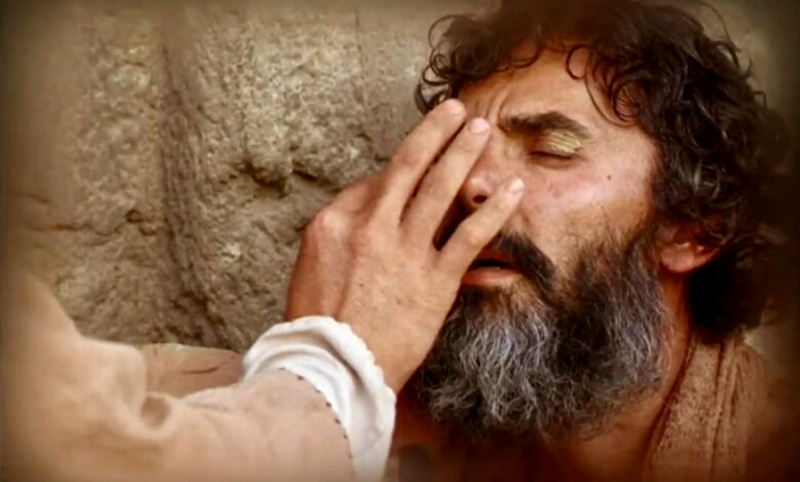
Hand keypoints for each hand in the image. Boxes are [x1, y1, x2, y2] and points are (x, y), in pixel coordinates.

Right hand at [285, 99, 523, 391]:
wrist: (332, 367)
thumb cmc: (316, 326)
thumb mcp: (309, 270)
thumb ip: (338, 239)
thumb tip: (361, 220)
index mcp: (335, 223)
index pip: (375, 183)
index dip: (400, 170)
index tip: (417, 160)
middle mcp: (371, 226)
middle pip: (407, 167)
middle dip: (435, 133)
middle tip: (455, 111)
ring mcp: (405, 250)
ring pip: (440, 189)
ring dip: (464, 154)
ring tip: (481, 129)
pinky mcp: (435, 279)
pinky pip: (471, 236)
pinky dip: (495, 210)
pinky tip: (513, 188)